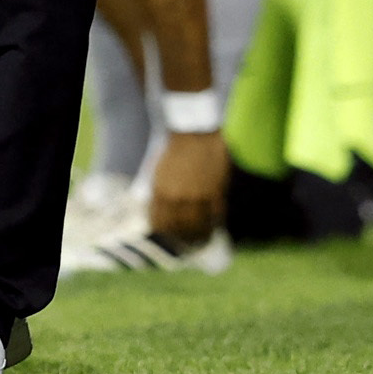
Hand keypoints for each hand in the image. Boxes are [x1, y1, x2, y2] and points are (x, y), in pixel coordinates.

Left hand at [148, 129, 227, 244]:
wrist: (195, 130)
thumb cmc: (176, 148)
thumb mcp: (159, 170)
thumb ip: (159, 191)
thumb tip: (158, 211)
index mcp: (160, 191)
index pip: (159, 222)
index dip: (163, 232)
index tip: (167, 236)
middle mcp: (177, 197)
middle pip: (178, 228)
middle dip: (181, 238)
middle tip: (185, 243)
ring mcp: (197, 195)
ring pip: (197, 226)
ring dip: (199, 235)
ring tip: (201, 239)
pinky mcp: (214, 191)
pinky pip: (214, 215)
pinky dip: (214, 223)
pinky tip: (214, 227)